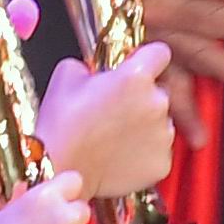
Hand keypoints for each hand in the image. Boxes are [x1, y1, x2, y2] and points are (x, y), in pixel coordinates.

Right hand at [37, 48, 179, 196]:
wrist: (59, 170)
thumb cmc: (61, 126)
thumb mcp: (67, 74)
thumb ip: (92, 62)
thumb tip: (99, 69)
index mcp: (136, 77)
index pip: (160, 53)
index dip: (146, 58)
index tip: (136, 67)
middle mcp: (157, 103)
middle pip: (160, 90)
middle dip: (141, 96)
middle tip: (114, 108)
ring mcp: (163, 135)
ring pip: (161, 121)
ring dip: (144, 124)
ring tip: (113, 134)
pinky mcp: (162, 162)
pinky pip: (158, 149)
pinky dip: (144, 150)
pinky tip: (119, 152)